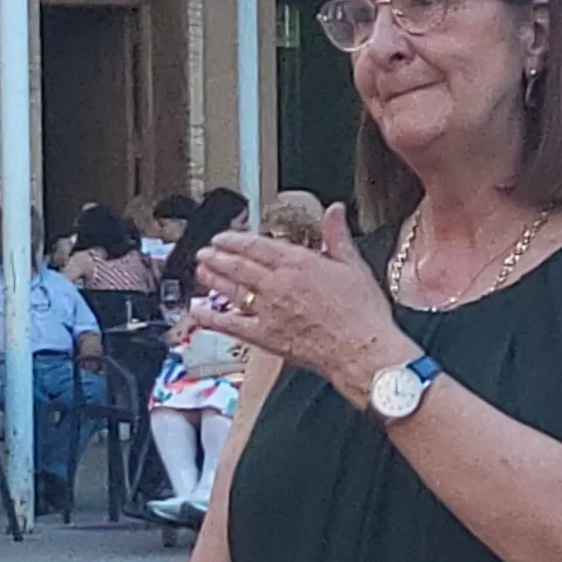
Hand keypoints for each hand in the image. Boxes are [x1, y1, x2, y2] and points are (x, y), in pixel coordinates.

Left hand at [194, 209, 404, 402]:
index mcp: (298, 264)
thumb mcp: (354, 265)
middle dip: (217, 256)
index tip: (223, 237)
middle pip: (238, 265)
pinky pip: (230, 324)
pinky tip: (199, 311)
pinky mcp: (265, 335)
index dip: (235, 239)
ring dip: (212, 279)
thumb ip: (337, 236)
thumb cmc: (363, 313)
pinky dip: (211, 317)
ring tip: (201, 271)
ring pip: (231, 289)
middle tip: (205, 252)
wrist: (362, 350)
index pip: (257, 245)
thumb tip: (334, 211)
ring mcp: (268, 310)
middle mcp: (278, 283)